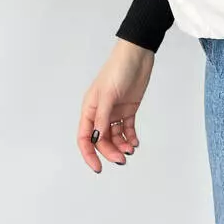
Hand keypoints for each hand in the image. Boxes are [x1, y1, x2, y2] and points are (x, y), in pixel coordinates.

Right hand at [77, 38, 154, 172]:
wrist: (138, 55)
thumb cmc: (118, 69)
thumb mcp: (108, 94)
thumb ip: (102, 117)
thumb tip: (97, 138)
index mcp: (90, 108)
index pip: (85, 137)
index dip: (89, 154)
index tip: (98, 168)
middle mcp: (101, 112)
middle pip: (102, 140)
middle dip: (110, 152)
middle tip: (122, 159)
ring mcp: (115, 111)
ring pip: (115, 136)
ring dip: (122, 146)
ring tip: (131, 149)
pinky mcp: (128, 109)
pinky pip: (127, 129)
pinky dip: (131, 137)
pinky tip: (135, 142)